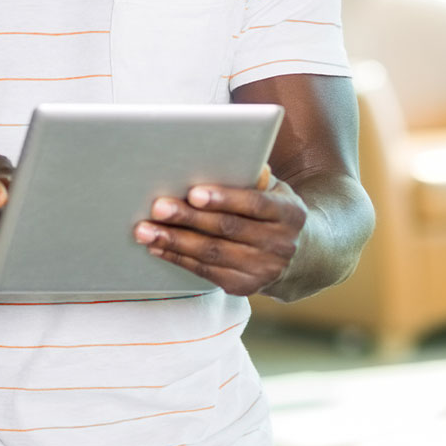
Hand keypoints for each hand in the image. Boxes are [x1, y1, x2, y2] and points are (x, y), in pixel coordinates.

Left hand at [134, 174, 306, 295]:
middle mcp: (280, 244)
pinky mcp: (245, 287)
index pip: (254, 204)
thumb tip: (223, 158)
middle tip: (158, 208)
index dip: (224, 199)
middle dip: (189, 218)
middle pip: (227, 230)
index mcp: (289, 213)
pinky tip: (158, 247)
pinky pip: (206, 272)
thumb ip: (253, 176)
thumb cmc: (274, 211)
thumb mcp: (276, 190)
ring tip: (145, 230)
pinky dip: (179, 258)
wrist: (299, 255)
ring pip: (212, 254)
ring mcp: (263, 269)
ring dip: (174, 241)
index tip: (194, 192)